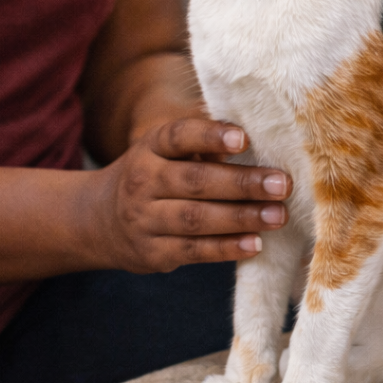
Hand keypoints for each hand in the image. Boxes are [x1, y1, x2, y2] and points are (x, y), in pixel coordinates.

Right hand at [90, 117, 291, 273]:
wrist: (101, 219)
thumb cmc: (155, 174)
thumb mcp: (166, 150)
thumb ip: (204, 139)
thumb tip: (251, 129)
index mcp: (150, 147)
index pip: (179, 136)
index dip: (211, 136)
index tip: (244, 139)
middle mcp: (143, 181)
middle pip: (195, 181)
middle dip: (242, 183)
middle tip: (282, 183)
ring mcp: (145, 220)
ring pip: (196, 219)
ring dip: (241, 217)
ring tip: (278, 214)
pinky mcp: (153, 254)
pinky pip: (194, 251)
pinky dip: (226, 248)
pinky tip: (255, 243)